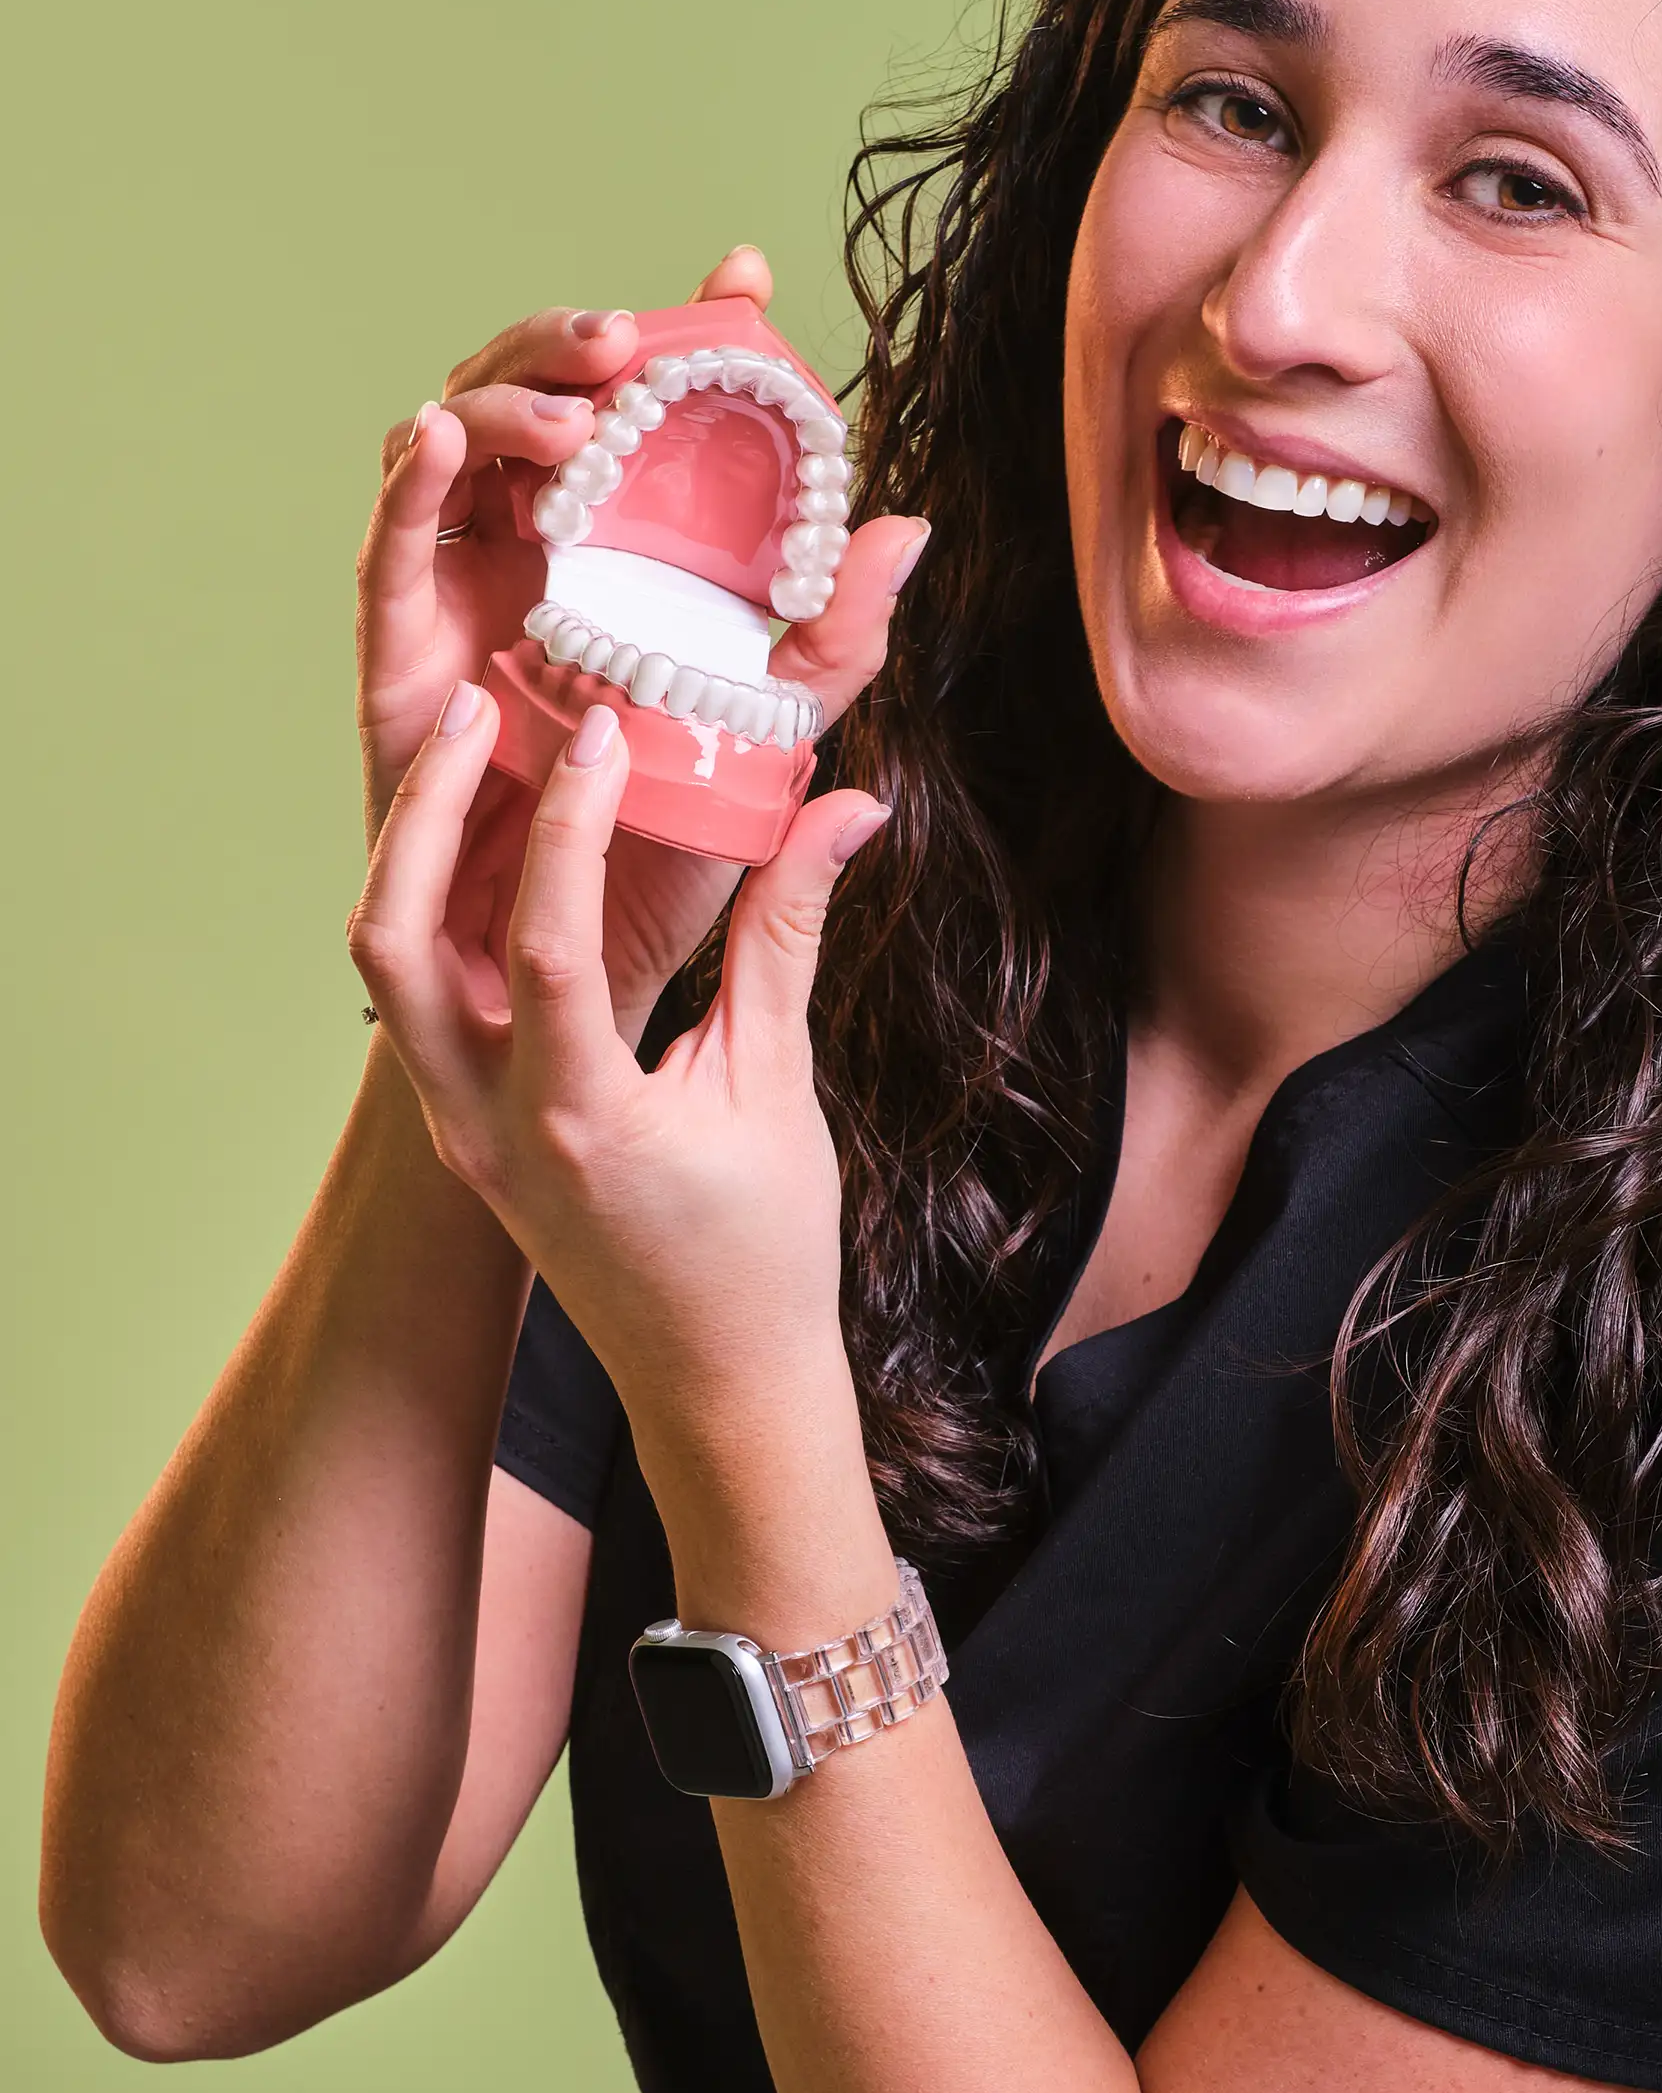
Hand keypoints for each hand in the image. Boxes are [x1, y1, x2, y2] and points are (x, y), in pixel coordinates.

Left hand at [348, 680, 889, 1470]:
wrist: (716, 1383)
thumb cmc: (764, 1254)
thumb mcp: (779, 1088)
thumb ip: (790, 936)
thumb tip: (846, 809)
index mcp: (577, 1121)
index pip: (548, 942)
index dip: (575, 823)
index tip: (606, 730)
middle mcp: (487, 1127)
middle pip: (393, 944)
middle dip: (428, 813)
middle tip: (481, 709)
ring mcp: (459, 1134)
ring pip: (385, 970)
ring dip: (417, 855)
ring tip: (476, 755)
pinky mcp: (462, 1132)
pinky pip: (419, 1002)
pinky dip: (441, 911)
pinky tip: (493, 844)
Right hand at [355, 244, 924, 1036]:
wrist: (575, 971)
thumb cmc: (660, 853)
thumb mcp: (771, 737)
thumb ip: (834, 644)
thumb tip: (904, 531)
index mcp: (617, 550)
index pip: (639, 409)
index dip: (684, 328)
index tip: (741, 274)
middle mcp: (530, 551)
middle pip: (536, 398)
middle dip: (574, 345)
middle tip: (635, 336)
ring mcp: (457, 594)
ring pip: (454, 446)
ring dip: (501, 399)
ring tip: (569, 400)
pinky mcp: (399, 657)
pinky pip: (388, 552)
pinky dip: (407, 483)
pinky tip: (442, 435)